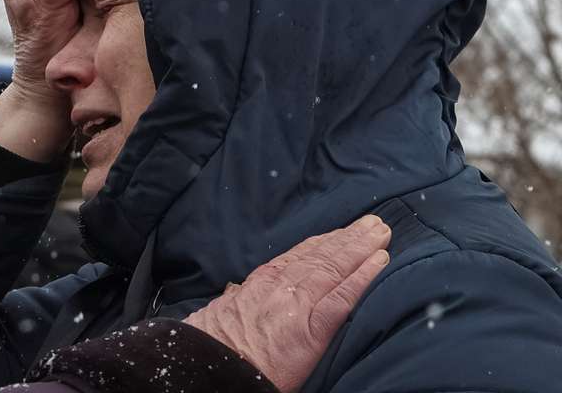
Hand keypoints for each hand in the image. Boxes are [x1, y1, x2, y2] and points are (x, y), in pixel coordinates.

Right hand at [184, 215, 392, 392]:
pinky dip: (363, 277)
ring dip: (361, 248)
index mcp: (259, 284)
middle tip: (372, 224)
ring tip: (381, 234)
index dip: (322, 243)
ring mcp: (297, 305)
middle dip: (348, 239)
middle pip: (321, 256)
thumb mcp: (218, 312)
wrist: (208, 365)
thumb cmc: (211, 343)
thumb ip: (236, 299)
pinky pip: (343, 298)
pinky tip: (380, 262)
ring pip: (335, 268)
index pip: (297, 257)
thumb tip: (239, 290)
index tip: (339, 232)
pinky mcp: (311, 329)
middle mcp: (280, 287)